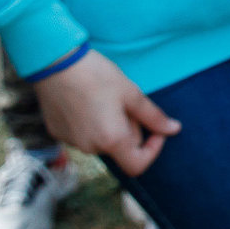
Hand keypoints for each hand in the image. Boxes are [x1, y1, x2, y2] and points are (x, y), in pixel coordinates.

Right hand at [36, 52, 178, 175]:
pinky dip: (92, 124)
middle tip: (125, 102)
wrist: (54, 63)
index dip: (152, 151)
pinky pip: (83, 135)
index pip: (137, 165)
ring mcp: (71, 142)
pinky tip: (87, 100)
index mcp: (111, 140)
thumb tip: (174, 130)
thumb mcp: (131, 93)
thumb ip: (153, 116)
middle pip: (120, 149)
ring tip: (105, 98)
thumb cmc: (96, 75)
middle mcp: (90, 147)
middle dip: (130, 130)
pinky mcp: (58, 133)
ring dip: (111, 127)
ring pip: (102, 141)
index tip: (156, 130)